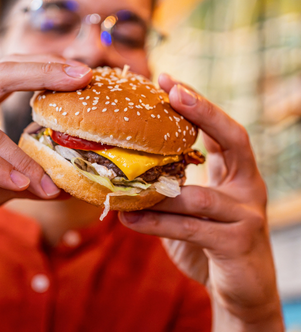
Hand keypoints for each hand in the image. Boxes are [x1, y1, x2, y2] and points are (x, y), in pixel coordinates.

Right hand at [0, 56, 91, 244]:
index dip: (46, 68)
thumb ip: (27, 180)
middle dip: (44, 72)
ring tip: (51, 184)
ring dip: (25, 160)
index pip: (11, 72)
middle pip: (1, 74)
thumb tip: (66, 185)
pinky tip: (20, 185)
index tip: (83, 73)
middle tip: (82, 77)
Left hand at [120, 74, 283, 330]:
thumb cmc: (210, 241)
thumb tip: (124, 168)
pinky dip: (156, 223)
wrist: (240, 291)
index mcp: (237, 173)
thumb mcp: (192, 207)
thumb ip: (171, 186)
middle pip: (234, 139)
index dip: (199, 104)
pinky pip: (191, 229)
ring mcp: (247, 216)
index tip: (168, 80)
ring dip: (158, 189)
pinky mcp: (237, 245)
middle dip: (203, 111)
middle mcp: (248, 188)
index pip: (222, 130)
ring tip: (121, 181)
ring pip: (200, 195)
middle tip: (172, 90)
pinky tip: (128, 219)